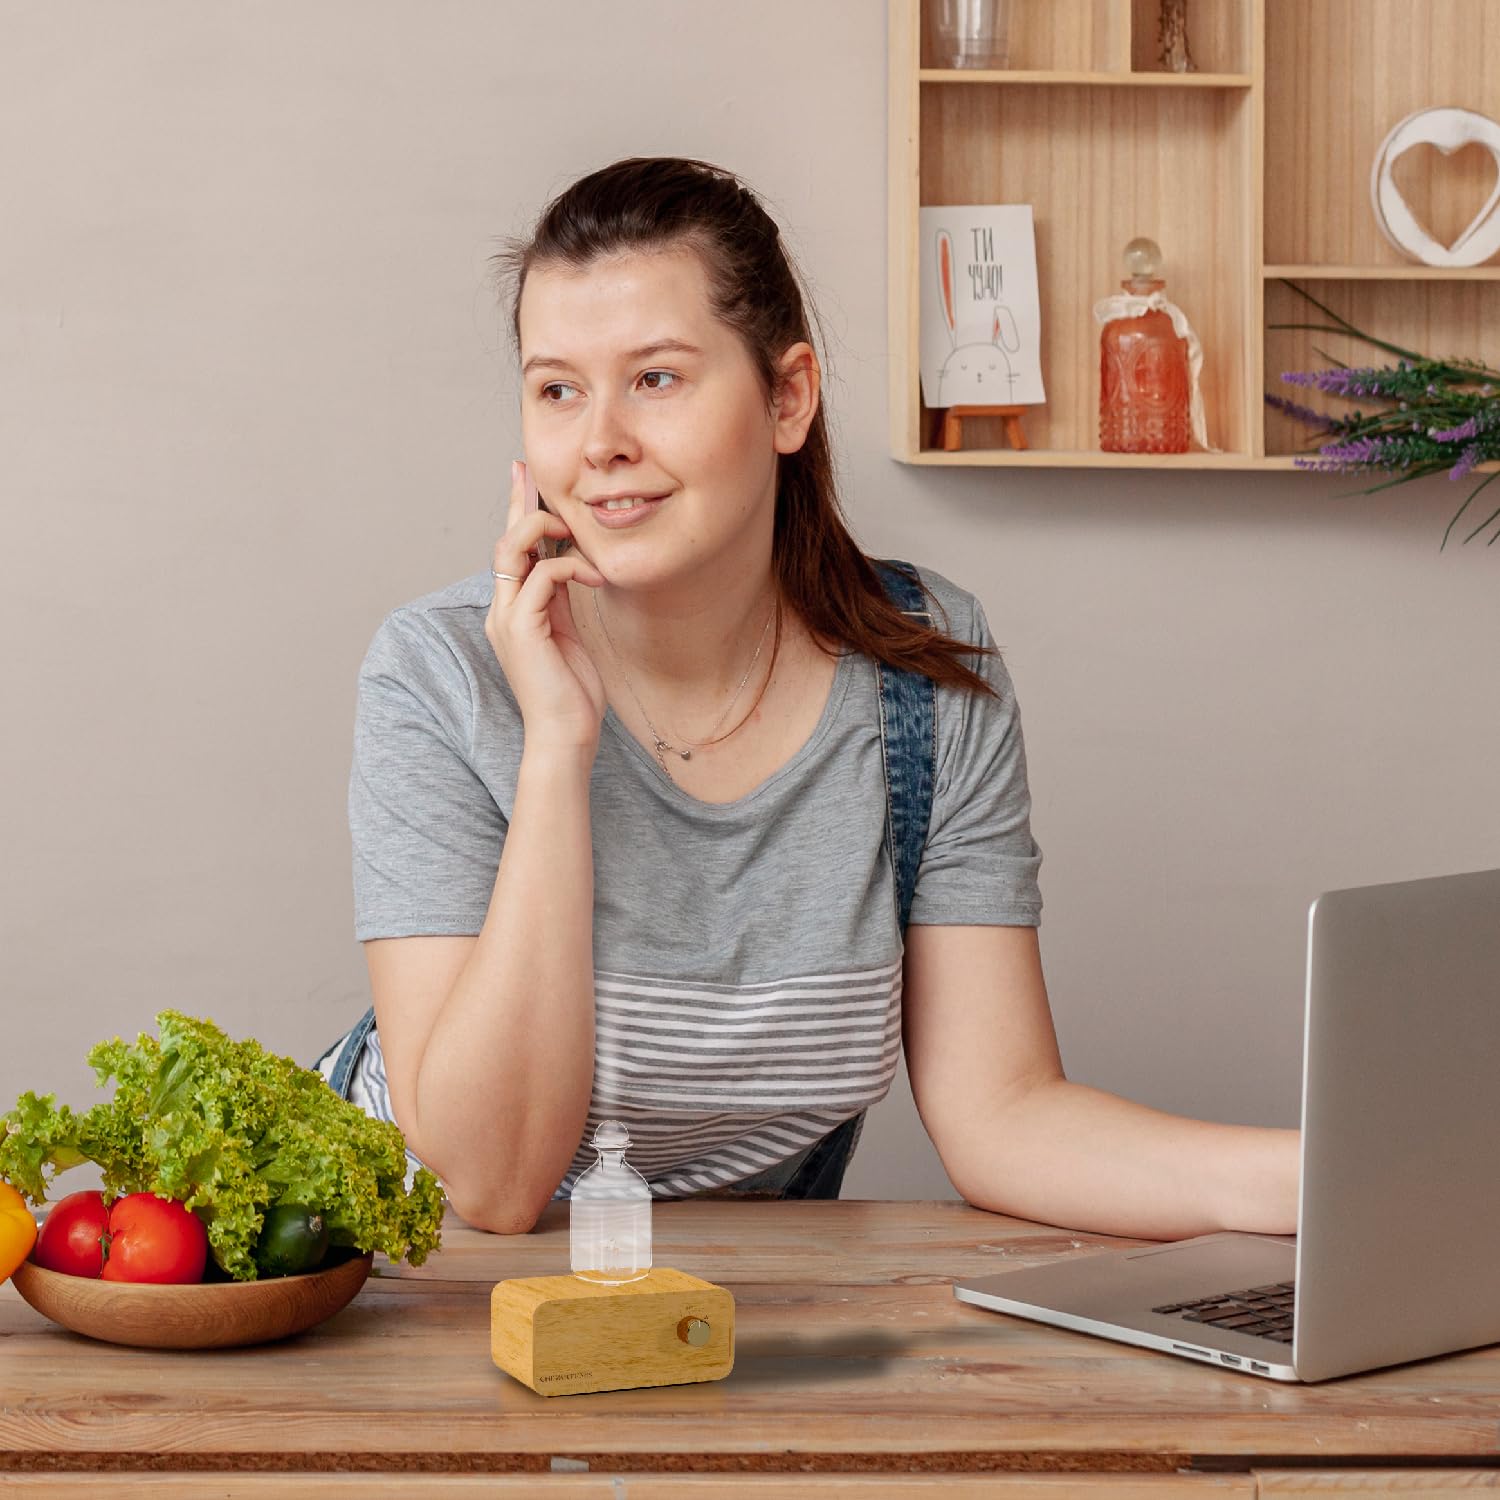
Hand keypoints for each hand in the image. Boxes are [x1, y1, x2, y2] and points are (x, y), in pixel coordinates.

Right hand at [485, 461, 606, 756]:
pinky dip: (570, 567)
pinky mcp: (522, 628)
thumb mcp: (568, 633)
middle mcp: (502, 608)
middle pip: (505, 540)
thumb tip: (570, 564)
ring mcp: (508, 617)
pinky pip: (542, 577)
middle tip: (532, 472)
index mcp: (513, 609)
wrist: (565, 736)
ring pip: (513, 548)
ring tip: (576, 530)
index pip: (513, 551)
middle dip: (520, 502)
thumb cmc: (572, 693)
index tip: (525, 478)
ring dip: (546, 528)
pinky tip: (595, 576)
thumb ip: (560, 599)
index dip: (518, 512)